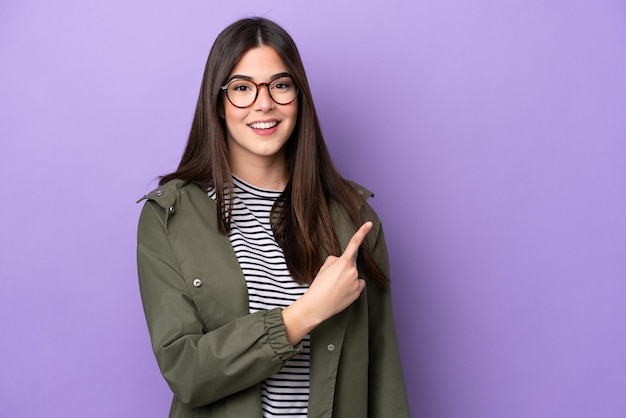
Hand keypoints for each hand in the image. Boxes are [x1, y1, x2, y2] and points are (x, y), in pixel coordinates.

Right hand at [282, 221, 371, 344]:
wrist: (318, 305)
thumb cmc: (319, 285)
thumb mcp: (324, 267)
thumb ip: (335, 260)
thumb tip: (342, 262)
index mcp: (344, 262)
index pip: (354, 243)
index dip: (362, 232)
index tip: (369, 224)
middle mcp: (353, 270)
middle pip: (351, 263)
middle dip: (343, 267)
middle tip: (331, 278)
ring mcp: (357, 282)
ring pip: (353, 275)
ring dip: (347, 278)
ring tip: (335, 287)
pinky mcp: (358, 292)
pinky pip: (356, 285)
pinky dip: (351, 287)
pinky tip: (342, 293)